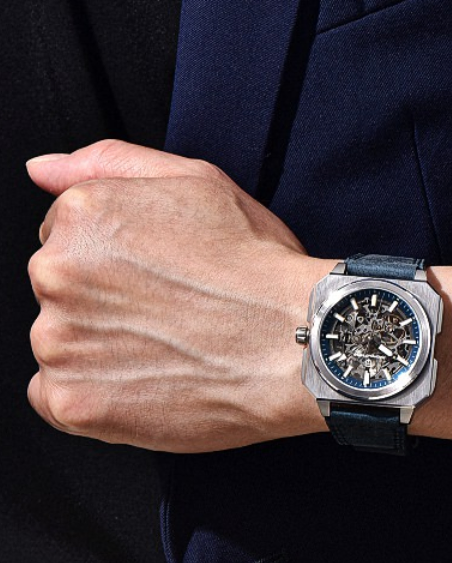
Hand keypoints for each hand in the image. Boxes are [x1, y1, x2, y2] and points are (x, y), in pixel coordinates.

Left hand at [26, 140, 329, 451]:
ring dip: (101, 344)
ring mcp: (60, 342)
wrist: (297, 341)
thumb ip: (110, 161)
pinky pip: (57, 395)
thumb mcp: (199, 181)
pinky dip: (94, 392)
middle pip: (61, 287)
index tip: (158, 273)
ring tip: (168, 346)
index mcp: (83, 216)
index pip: (67, 234)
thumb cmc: (258, 266)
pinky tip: (146, 380)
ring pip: (61, 341)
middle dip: (105, 297)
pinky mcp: (73, 401)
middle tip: (169, 309)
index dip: (119, 255)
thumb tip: (43, 169)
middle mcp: (57, 274)